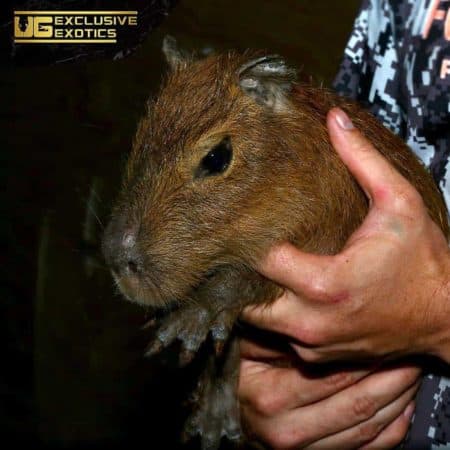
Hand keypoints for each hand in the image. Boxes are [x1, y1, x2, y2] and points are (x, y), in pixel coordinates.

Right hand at [239, 337, 419, 448]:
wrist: (231, 412)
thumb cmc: (238, 374)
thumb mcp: (247, 348)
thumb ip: (276, 336)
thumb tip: (314, 319)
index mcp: (271, 398)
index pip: (331, 376)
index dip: (362, 357)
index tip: (383, 337)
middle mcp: (287, 430)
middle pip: (355, 405)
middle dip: (390, 380)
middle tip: (409, 355)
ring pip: (365, 431)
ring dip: (395, 402)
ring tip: (410, 375)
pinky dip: (389, 430)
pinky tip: (402, 408)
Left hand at [243, 107, 449, 363]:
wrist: (448, 317)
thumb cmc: (425, 260)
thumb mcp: (399, 203)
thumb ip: (362, 159)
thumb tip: (334, 118)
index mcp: (326, 283)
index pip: (260, 259)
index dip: (246, 238)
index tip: (237, 220)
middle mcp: (311, 321)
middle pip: (245, 299)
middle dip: (238, 274)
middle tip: (235, 247)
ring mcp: (312, 345)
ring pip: (256, 323)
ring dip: (249, 296)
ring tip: (248, 268)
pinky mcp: (316, 357)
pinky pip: (276, 336)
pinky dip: (271, 315)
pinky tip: (277, 292)